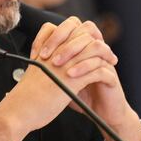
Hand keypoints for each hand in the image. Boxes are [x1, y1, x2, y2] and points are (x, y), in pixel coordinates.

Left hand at [31, 19, 140, 140]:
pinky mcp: (111, 76)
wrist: (100, 115)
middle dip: (63, 40)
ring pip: (95, 44)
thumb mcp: (61, 81)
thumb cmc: (80, 96)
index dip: (54, 33)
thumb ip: (51, 69)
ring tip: (58, 65)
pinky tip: (72, 75)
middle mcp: (95, 51)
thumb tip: (29, 64)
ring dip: (75, 52)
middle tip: (47, 56)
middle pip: (85, 29)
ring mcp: (105, 62)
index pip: (71, 25)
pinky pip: (101, 66)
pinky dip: (85, 69)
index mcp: (83, 48)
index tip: (38, 50)